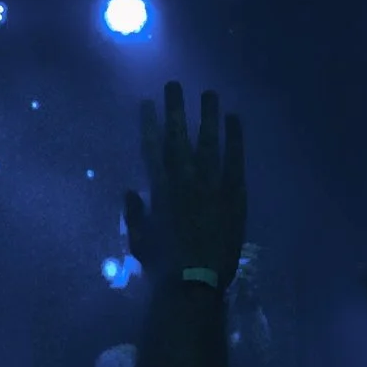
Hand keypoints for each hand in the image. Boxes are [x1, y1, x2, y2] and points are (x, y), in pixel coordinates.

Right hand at [121, 83, 246, 288]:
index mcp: (160, 189)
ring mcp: (212, 184)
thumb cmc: (164, 266)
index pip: (151, 148)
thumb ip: (135, 214)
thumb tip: (130, 192)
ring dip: (208, 116)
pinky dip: (236, 137)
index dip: (149, 124)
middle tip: (174, 85)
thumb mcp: (139, 241)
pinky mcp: (234, 193)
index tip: (146, 102)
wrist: (197, 281)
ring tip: (208, 93)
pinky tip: (235, 119)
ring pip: (209, 141)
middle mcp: (184, 180)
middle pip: (179, 137)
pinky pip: (236, 158)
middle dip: (175, 109)